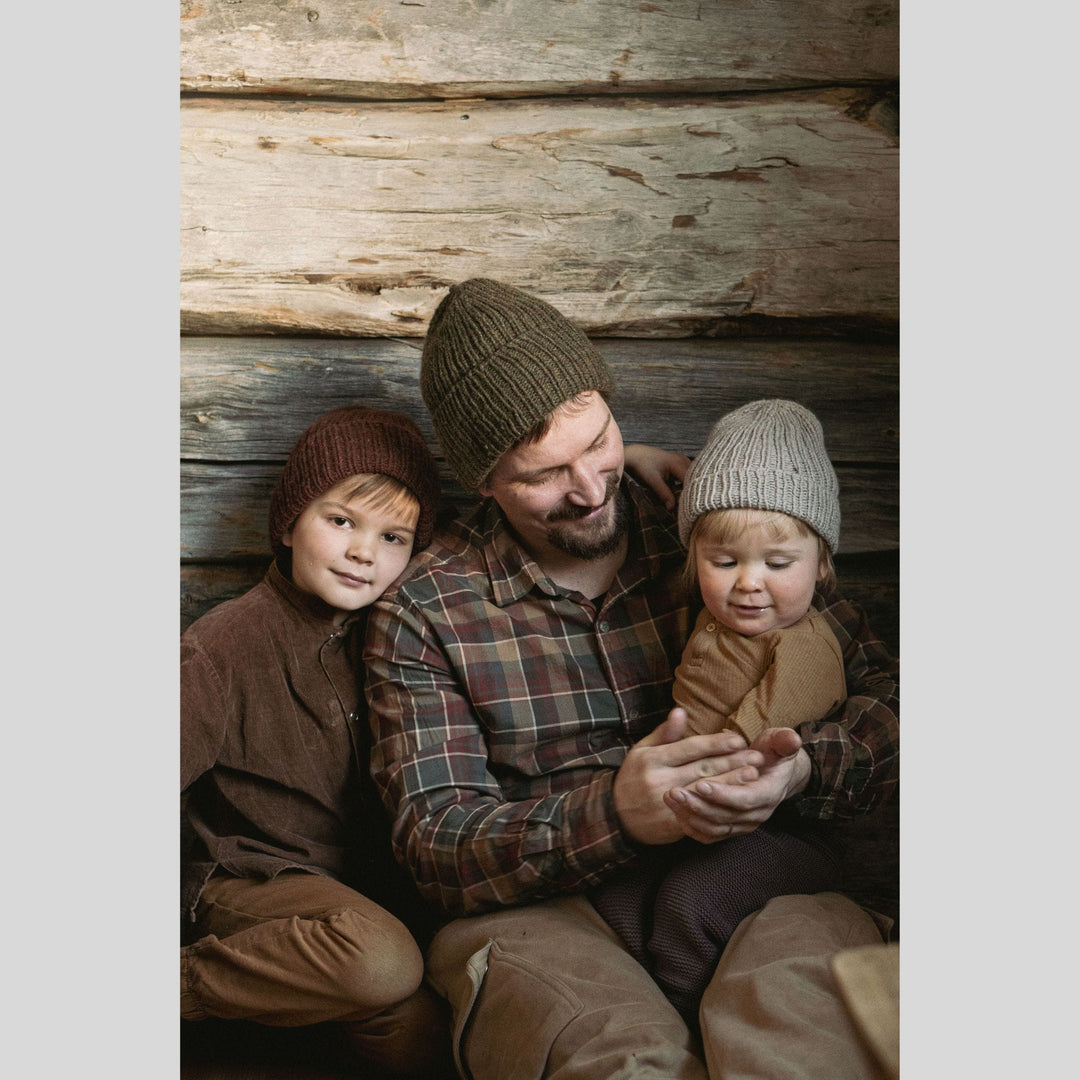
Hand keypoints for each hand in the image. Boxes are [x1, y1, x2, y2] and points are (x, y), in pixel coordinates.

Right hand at [614, 708, 762, 844]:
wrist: (615, 816)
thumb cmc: (633, 777)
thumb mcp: (642, 751)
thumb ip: (664, 733)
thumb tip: (681, 711)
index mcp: (652, 759)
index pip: (689, 748)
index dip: (715, 743)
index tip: (738, 739)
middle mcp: (659, 780)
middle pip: (702, 769)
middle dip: (732, 761)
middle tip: (756, 756)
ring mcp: (666, 803)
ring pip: (705, 791)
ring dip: (732, 782)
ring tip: (753, 774)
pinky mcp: (672, 823)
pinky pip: (700, 814)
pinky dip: (720, 806)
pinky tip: (736, 800)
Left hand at [622, 444, 690, 510]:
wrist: (635, 454)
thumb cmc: (642, 465)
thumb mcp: (653, 481)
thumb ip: (664, 494)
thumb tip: (672, 508)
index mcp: (678, 463)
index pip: (691, 481)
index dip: (690, 494)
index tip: (687, 506)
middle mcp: (683, 460)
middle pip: (693, 479)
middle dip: (690, 492)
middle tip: (685, 505)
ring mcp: (682, 460)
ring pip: (690, 477)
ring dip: (687, 488)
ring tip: (682, 499)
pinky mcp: (678, 463)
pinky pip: (686, 475)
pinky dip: (683, 483)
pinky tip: (678, 492)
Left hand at [663, 727, 811, 842]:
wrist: (774, 772)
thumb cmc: (773, 752)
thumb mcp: (780, 742)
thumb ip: (784, 741)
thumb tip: (792, 739)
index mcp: (769, 793)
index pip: (745, 799)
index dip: (723, 794)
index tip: (700, 785)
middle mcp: (758, 814)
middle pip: (725, 817)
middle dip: (698, 805)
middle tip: (673, 792)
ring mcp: (744, 824)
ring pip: (714, 828)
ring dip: (690, 815)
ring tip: (669, 798)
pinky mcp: (731, 828)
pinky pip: (709, 834)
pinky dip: (692, 826)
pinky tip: (675, 812)